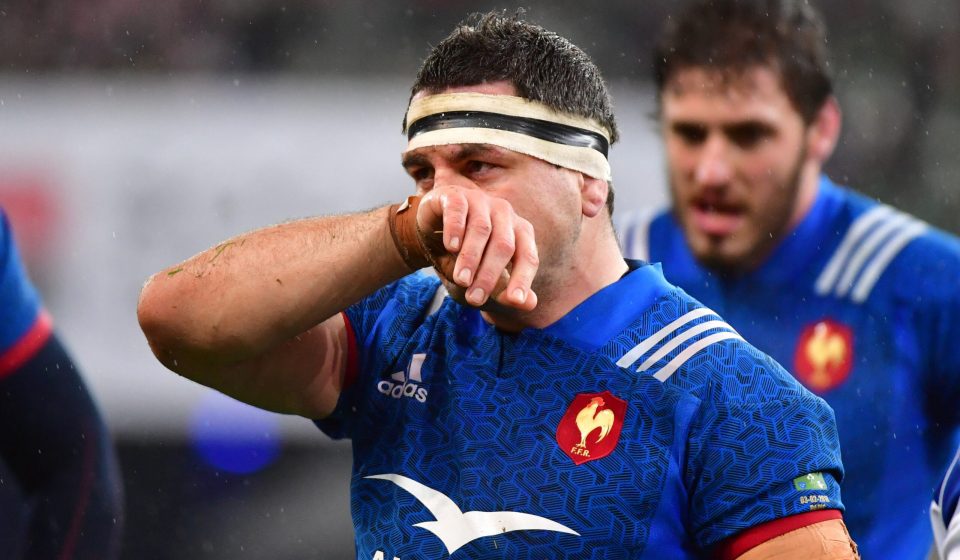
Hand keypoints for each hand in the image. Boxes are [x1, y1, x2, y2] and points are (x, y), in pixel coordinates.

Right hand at [418, 186, 538, 310]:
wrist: (431, 229)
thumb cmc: (465, 255)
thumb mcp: (483, 275)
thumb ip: (505, 289)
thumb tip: (531, 304)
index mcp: (520, 232)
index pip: (527, 257)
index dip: (522, 279)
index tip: (514, 301)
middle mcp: (504, 213)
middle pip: (504, 245)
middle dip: (490, 274)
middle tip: (475, 299)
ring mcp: (481, 201)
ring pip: (481, 229)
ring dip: (471, 258)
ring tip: (462, 281)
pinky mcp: (455, 195)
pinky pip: (459, 210)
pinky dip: (456, 229)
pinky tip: (451, 247)